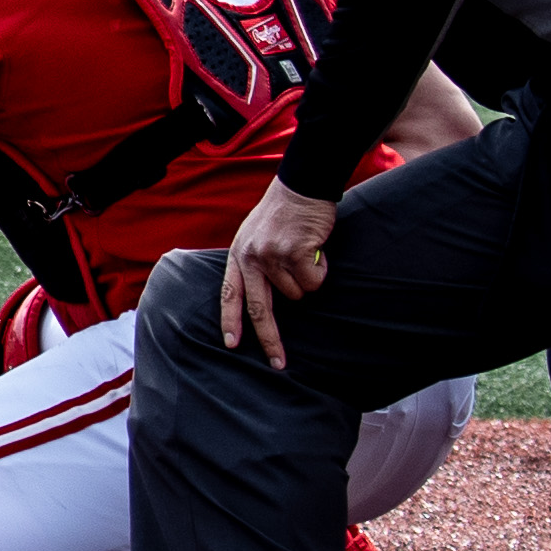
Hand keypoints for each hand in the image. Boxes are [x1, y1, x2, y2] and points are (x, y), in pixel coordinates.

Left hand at [218, 180, 340, 369]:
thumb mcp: (254, 237)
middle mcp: (250, 258)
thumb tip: (260, 300)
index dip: (230, 322)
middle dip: (269, 340)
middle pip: (259, 309)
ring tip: (305, 253)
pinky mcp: (295, 253)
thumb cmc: (282, 215)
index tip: (230, 345)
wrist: (300, 187)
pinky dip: (321, 271)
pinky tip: (316, 250)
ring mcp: (272, 256)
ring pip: (297, 294)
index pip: (229, 295)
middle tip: (278, 363)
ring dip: (307, 279)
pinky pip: (314, 281)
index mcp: (238, 256)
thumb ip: (253, 265)